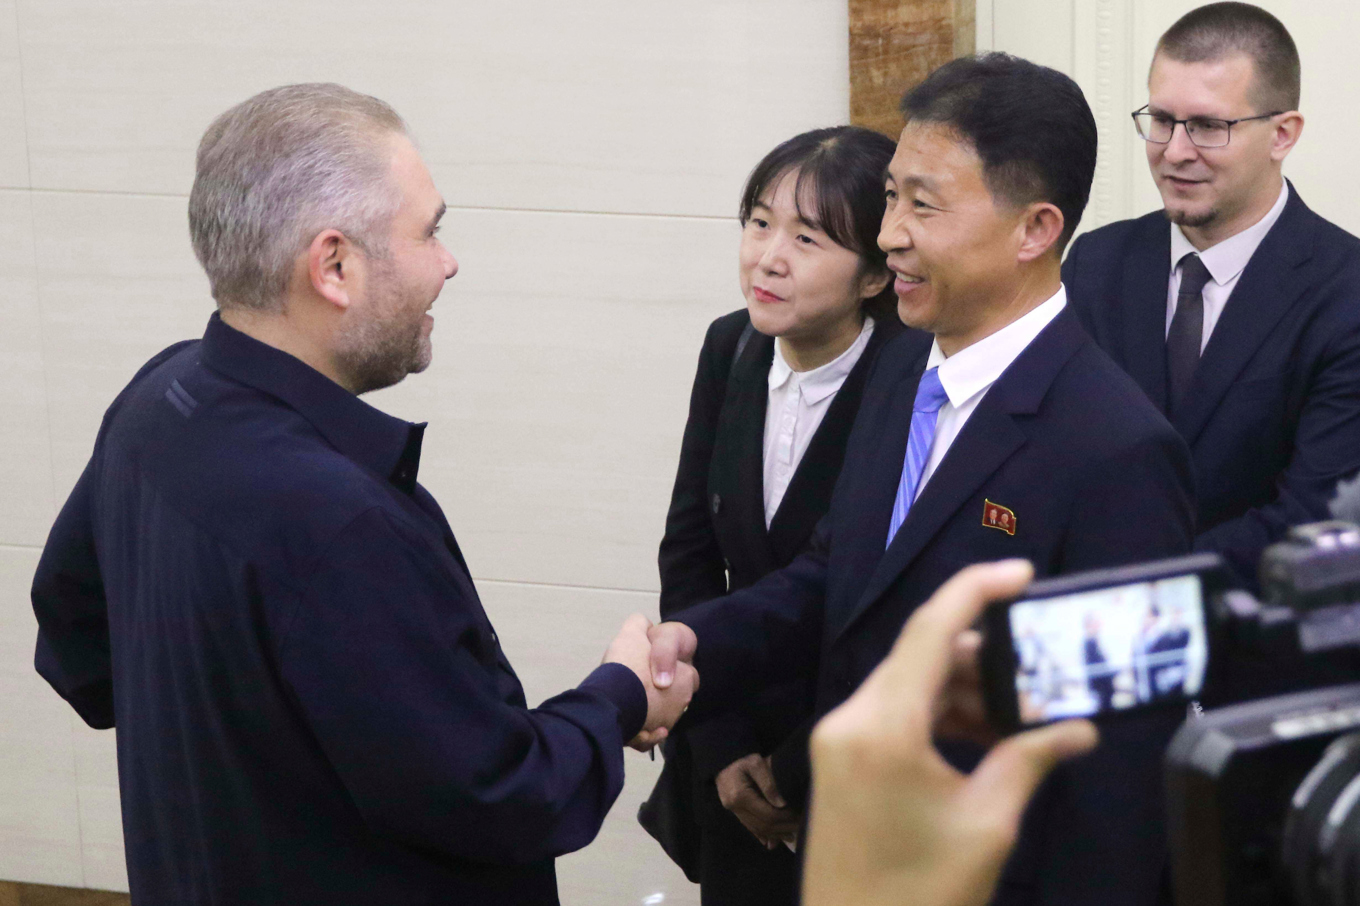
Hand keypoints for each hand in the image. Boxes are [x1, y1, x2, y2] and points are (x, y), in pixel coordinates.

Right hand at [602, 614, 698, 750]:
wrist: (612, 698)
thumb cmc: (628, 666)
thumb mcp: (634, 632)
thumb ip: (640, 624)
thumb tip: (643, 624)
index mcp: (687, 677)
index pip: (686, 673)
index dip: (666, 667)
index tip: (648, 665)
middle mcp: (682, 702)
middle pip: (671, 697)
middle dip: (658, 693)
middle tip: (636, 684)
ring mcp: (666, 721)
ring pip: (658, 717)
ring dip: (648, 713)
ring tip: (629, 702)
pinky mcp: (648, 737)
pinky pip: (647, 736)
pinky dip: (643, 733)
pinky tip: (635, 726)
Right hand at [716, 753, 799, 847]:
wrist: (723, 759)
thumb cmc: (742, 758)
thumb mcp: (757, 764)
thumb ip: (769, 784)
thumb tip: (782, 804)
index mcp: (740, 795)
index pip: (767, 814)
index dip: (784, 818)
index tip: (798, 817)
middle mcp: (735, 807)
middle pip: (762, 824)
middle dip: (782, 829)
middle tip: (799, 829)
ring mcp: (733, 811)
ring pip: (756, 828)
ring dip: (774, 835)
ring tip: (790, 836)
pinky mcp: (734, 811)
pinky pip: (749, 826)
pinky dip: (761, 834)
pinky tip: (771, 841)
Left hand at [802, 560, 1098, 905]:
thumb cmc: (920, 894)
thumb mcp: (987, 825)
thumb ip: (1029, 760)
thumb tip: (1079, 728)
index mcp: (883, 726)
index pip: (931, 629)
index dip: (977, 589)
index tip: (1023, 573)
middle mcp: (851, 719)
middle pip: (923, 656)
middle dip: (987, 656)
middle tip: (1045, 667)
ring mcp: (840, 740)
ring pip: (912, 685)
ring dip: (966, 689)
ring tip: (1025, 714)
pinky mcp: (841, 761)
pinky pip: (896, 714)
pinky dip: (940, 715)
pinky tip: (987, 737)